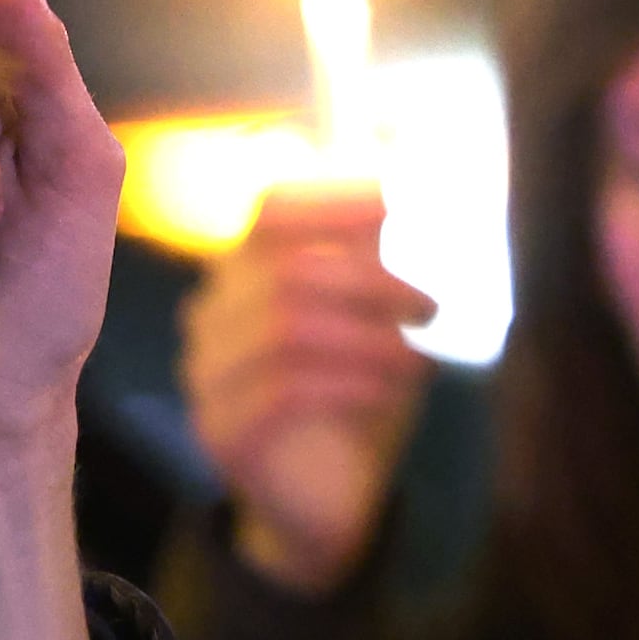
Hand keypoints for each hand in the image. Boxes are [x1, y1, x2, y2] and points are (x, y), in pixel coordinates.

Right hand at [184, 183, 435, 595]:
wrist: (326, 504)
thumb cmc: (353, 398)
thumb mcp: (372, 312)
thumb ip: (371, 239)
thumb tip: (398, 136)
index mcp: (244, 276)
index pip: (272, 211)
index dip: (334, 196)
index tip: (396, 203)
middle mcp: (211, 321)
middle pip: (288, 271)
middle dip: (373, 282)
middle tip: (430, 306)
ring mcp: (207, 380)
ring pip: (288, 330)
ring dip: (369, 337)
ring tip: (419, 359)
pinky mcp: (223, 434)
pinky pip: (286, 391)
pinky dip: (353, 382)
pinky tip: (391, 391)